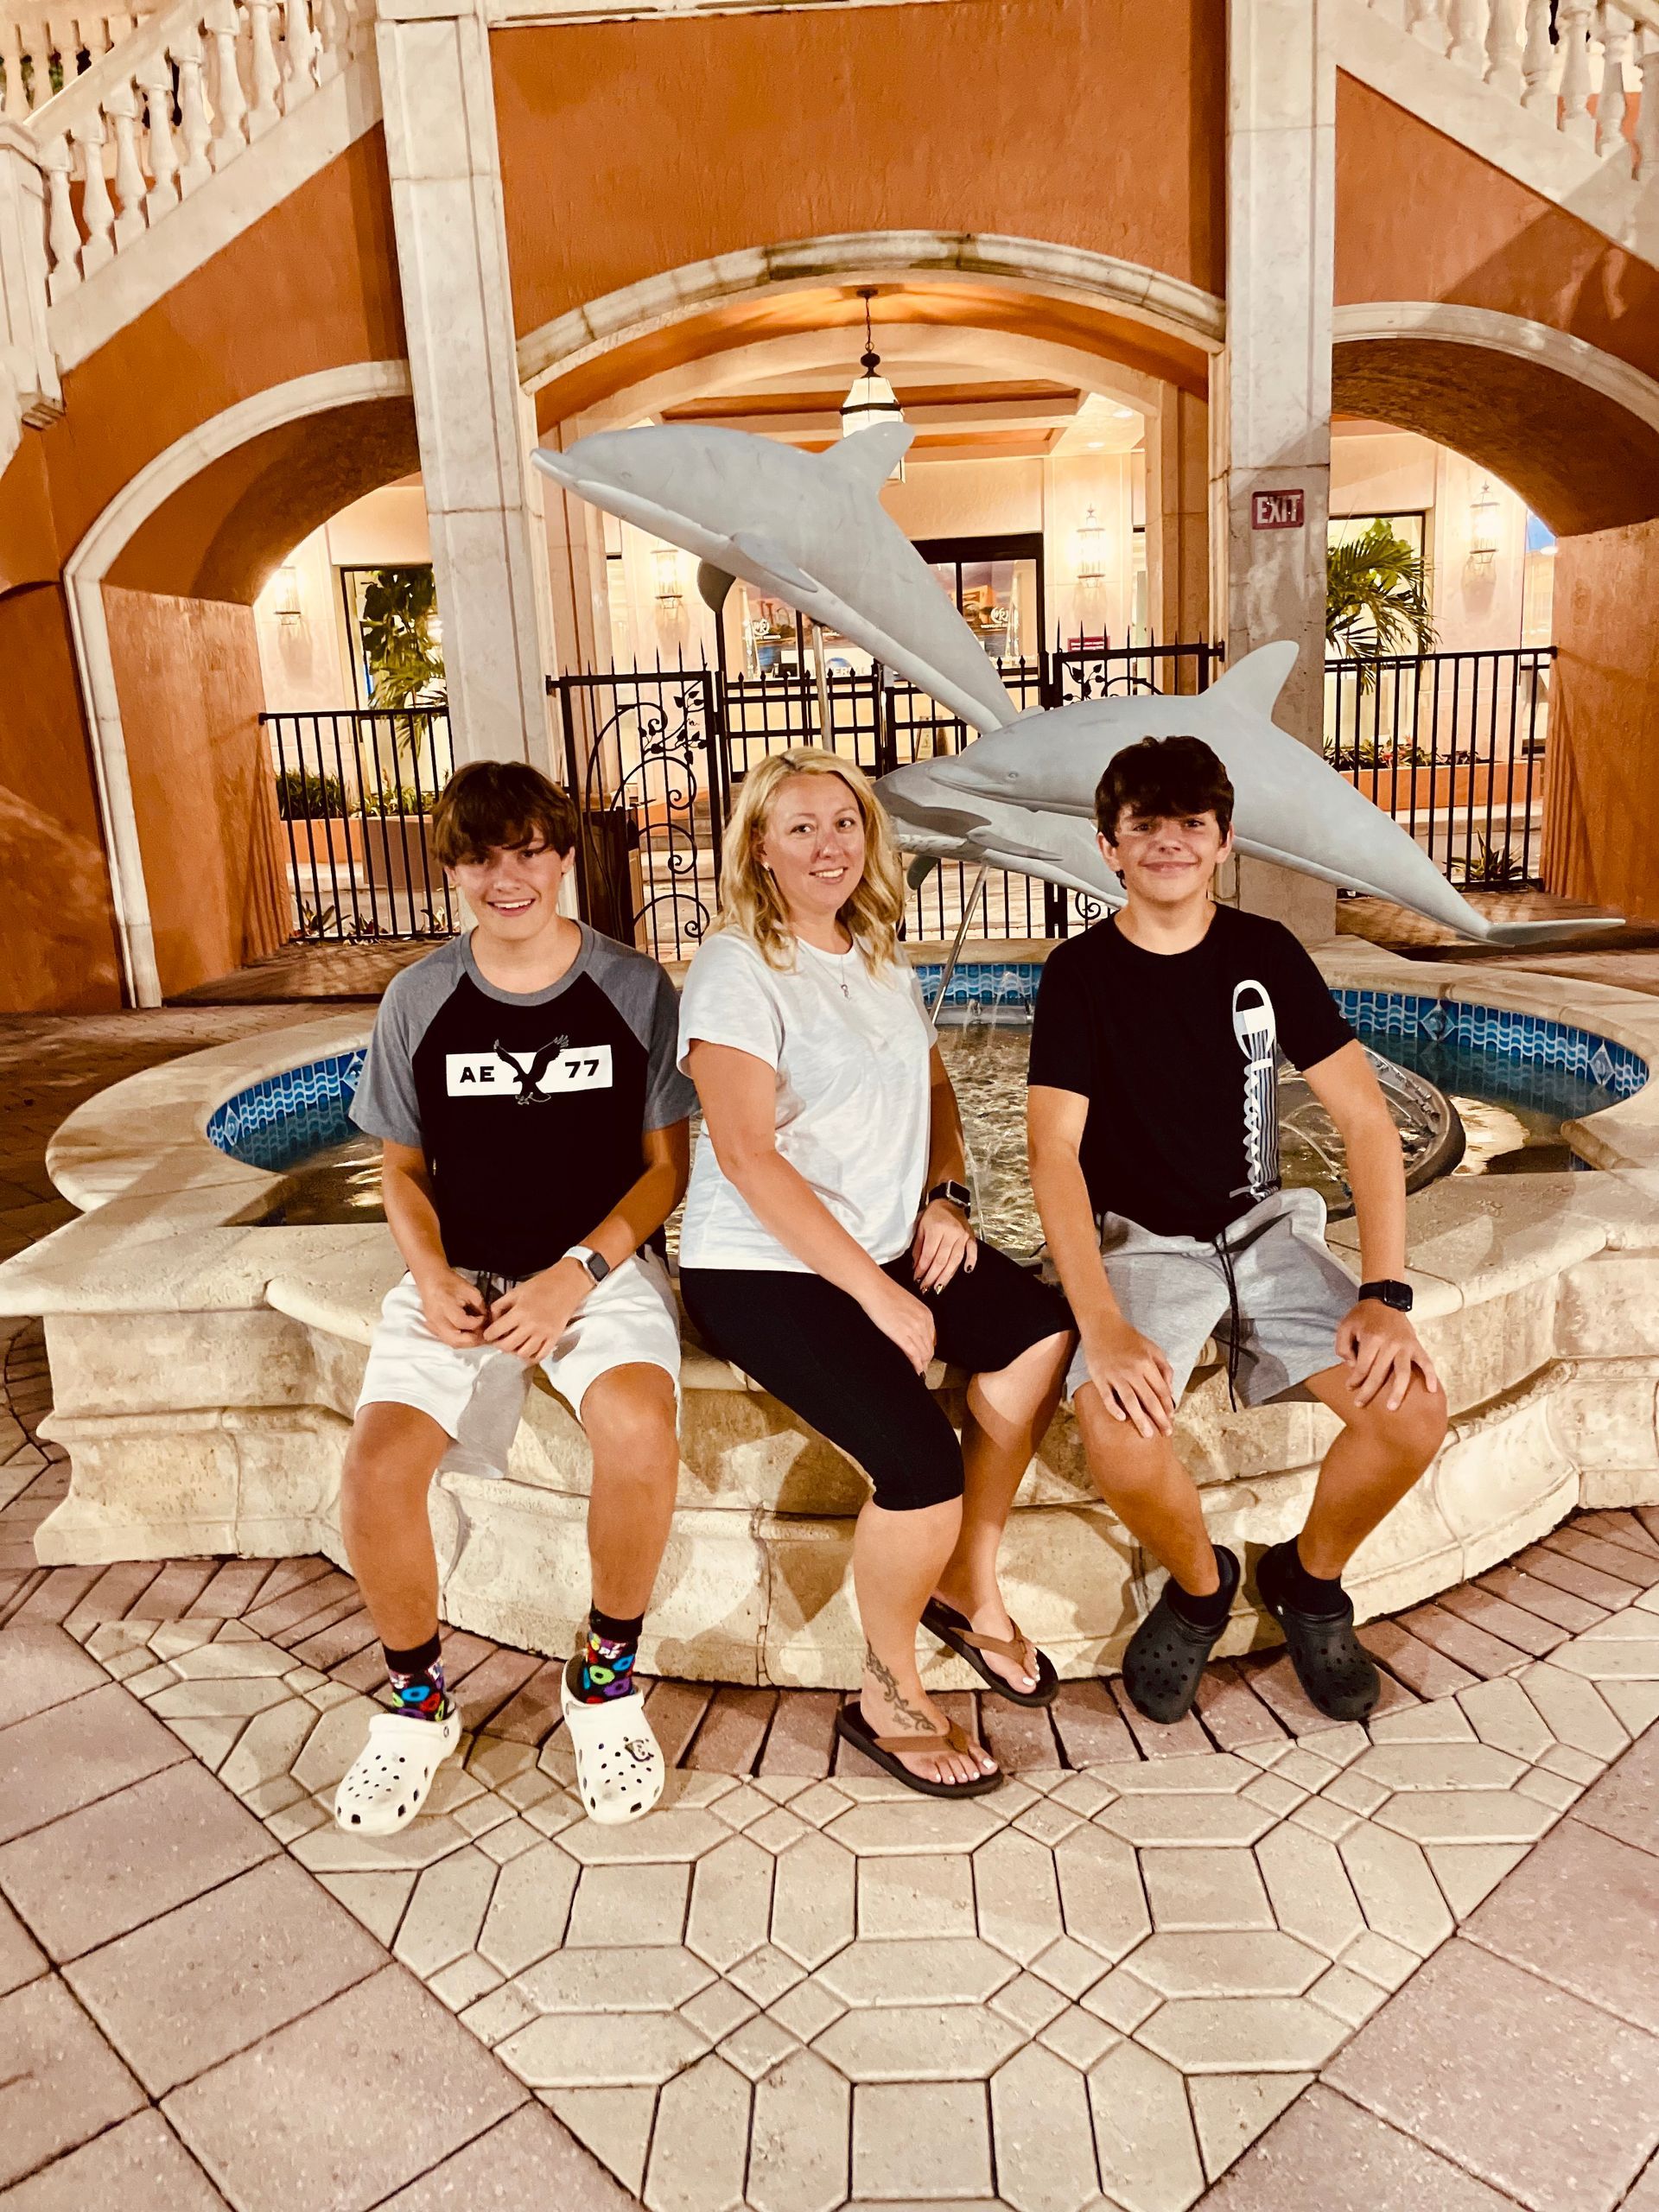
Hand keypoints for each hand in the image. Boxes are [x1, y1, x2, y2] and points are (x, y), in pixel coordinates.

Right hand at [414, 1267, 488, 1349]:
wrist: (431, 1280)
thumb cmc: (450, 1282)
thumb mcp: (470, 1290)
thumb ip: (480, 1307)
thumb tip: (486, 1322)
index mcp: (445, 1305)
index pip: (463, 1323)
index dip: (477, 1323)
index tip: (484, 1318)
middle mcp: (437, 1319)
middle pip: (456, 1340)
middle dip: (473, 1340)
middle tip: (485, 1335)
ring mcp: (433, 1325)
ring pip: (451, 1343)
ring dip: (467, 1343)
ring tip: (478, 1336)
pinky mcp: (432, 1328)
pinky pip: (447, 1340)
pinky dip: (459, 1340)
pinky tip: (468, 1335)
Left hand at [483, 1258, 591, 1362]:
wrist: (567, 1285)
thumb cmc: (540, 1286)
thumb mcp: (515, 1291)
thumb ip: (500, 1306)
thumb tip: (493, 1321)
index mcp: (519, 1312)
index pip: (496, 1331)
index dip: (488, 1334)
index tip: (489, 1334)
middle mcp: (531, 1326)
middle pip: (507, 1346)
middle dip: (500, 1345)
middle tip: (500, 1339)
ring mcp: (544, 1334)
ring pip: (523, 1354)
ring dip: (515, 1351)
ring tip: (514, 1344)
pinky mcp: (554, 1338)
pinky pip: (540, 1356)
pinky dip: (531, 1356)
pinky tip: (527, 1349)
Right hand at [861, 1272, 935, 1376]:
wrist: (875, 1288)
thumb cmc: (886, 1292)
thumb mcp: (908, 1304)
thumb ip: (914, 1318)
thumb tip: (912, 1330)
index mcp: (926, 1314)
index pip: (932, 1338)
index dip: (929, 1350)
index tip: (925, 1357)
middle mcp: (923, 1321)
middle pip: (929, 1348)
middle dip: (926, 1360)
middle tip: (923, 1369)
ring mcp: (914, 1329)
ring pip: (923, 1353)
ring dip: (922, 1365)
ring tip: (919, 1372)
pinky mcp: (902, 1335)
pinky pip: (914, 1355)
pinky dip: (916, 1366)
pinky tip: (915, 1371)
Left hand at [911, 1198, 976, 1294]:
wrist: (949, 1201)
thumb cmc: (933, 1214)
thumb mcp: (920, 1226)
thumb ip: (918, 1247)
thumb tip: (916, 1266)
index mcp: (936, 1229)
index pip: (928, 1254)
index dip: (922, 1269)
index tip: (917, 1278)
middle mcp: (951, 1233)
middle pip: (941, 1260)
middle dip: (932, 1277)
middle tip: (926, 1288)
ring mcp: (963, 1236)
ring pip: (955, 1260)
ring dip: (947, 1276)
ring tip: (939, 1287)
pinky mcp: (971, 1237)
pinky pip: (972, 1251)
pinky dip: (971, 1261)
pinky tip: (966, 1271)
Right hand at [1081, 1316, 1175, 1438]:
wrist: (1102, 1326)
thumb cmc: (1129, 1338)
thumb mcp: (1152, 1348)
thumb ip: (1164, 1367)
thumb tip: (1170, 1390)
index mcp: (1146, 1363)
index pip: (1161, 1390)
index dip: (1167, 1406)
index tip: (1171, 1419)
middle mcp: (1132, 1370)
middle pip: (1149, 1399)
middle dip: (1159, 1418)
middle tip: (1166, 1433)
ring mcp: (1114, 1375)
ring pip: (1130, 1401)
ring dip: (1140, 1419)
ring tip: (1147, 1434)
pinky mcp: (1099, 1377)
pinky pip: (1107, 1397)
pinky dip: (1114, 1408)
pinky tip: (1122, 1419)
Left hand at [1337, 1300, 1439, 1411]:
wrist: (1384, 1300)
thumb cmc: (1362, 1316)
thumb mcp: (1345, 1327)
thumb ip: (1343, 1347)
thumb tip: (1353, 1367)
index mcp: (1372, 1338)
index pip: (1362, 1367)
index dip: (1355, 1380)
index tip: (1350, 1388)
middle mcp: (1390, 1343)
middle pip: (1379, 1373)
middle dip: (1368, 1391)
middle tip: (1360, 1404)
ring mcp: (1405, 1345)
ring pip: (1403, 1373)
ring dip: (1398, 1392)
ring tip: (1392, 1407)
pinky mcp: (1416, 1345)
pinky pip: (1426, 1362)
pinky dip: (1431, 1375)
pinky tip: (1431, 1390)